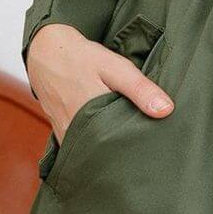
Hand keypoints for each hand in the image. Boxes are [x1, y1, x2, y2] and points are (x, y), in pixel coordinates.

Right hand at [26, 23, 173, 142]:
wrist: (46, 54)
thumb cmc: (82, 58)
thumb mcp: (116, 68)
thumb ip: (140, 89)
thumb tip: (166, 110)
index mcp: (91, 113)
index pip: (119, 143)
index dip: (137, 150)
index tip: (154, 152)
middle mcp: (75, 129)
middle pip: (105, 153)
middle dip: (125, 156)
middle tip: (146, 159)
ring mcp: (65, 135)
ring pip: (91, 153)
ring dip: (108, 154)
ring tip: (130, 156)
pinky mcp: (60, 135)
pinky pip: (80, 149)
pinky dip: (94, 149)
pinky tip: (108, 147)